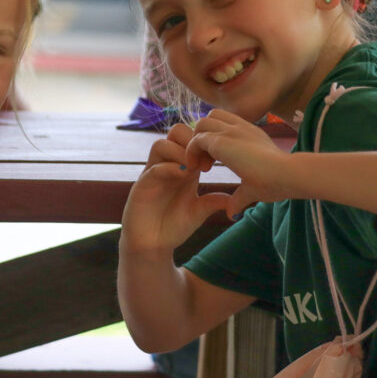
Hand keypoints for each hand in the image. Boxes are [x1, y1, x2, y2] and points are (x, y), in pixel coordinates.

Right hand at [121, 124, 231, 253]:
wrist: (151, 245)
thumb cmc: (173, 226)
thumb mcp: (198, 212)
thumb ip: (213, 201)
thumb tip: (234, 198)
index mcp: (182, 168)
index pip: (190, 139)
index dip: (204, 143)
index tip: (216, 160)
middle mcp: (167, 166)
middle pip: (175, 132)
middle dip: (190, 140)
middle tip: (203, 162)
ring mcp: (153, 174)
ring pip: (160, 144)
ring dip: (178, 152)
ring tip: (192, 169)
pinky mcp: (142, 185)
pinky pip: (153, 167)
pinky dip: (169, 167)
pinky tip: (182, 177)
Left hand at [185, 109, 291, 215]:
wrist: (288, 174)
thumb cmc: (278, 181)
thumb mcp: (254, 188)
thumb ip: (239, 198)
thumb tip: (231, 213)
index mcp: (250, 134)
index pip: (225, 123)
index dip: (214, 139)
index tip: (213, 162)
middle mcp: (240, 128)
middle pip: (211, 117)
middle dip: (202, 136)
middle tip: (205, 163)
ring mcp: (231, 131)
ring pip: (201, 123)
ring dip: (195, 142)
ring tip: (201, 166)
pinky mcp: (221, 141)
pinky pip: (196, 139)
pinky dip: (191, 152)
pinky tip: (197, 170)